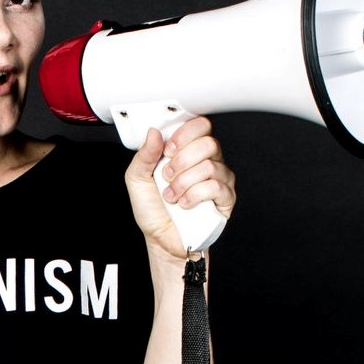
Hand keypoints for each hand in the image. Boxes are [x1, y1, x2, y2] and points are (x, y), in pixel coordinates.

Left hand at [124, 115, 235, 256]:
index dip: (185, 134)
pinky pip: (216, 187)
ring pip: (210, 166)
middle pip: (208, 143)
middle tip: (167, 176)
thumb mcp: (137, 178)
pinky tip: (184, 204)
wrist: (161, 238)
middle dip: (182, 160)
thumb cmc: (152, 208)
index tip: (169, 149)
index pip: (200, 125)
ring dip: (183, 182)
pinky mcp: (226, 198)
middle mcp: (207, 160)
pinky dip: (194, 196)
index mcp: (188, 150)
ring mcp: (219, 178)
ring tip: (172, 196)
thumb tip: (154, 132)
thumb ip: (144, 155)